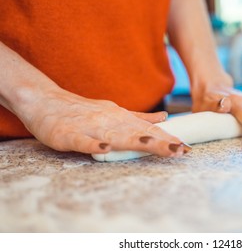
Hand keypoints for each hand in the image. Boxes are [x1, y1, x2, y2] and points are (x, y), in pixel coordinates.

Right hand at [16, 88, 189, 155]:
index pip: (148, 130)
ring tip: (156, 147)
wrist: (46, 101)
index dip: (167, 139)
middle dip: (160, 142)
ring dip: (136, 141)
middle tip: (181, 150)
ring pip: (115, 135)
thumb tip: (165, 117)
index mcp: (121, 118)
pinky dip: (93, 144)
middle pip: (137, 133)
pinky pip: (82, 140)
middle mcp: (109, 121)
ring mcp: (90, 127)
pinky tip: (104, 148)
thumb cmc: (83, 111)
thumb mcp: (115, 112)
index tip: (187, 148)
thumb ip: (139, 117)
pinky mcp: (68, 133)